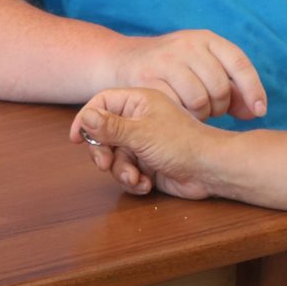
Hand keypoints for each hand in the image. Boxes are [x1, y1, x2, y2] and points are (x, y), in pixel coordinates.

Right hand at [73, 88, 223, 198]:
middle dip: (102, 152)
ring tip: (135, 176)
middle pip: (102, 134)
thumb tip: (85, 117)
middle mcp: (138, 120)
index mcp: (138, 102)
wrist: (210, 170)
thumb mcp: (141, 133)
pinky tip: (146, 183)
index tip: (76, 138)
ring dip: (120, 170)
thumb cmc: (181, 143)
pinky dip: (133, 179)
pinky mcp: (147, 163)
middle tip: (104, 164)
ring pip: (113, 157)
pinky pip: (126, 171)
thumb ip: (110, 127)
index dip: (86, 119)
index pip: (101, 103)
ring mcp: (142, 143)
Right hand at [113, 30, 266, 120]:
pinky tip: (175, 114)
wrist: (119, 60)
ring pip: (199, 100)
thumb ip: (231, 90)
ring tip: (192, 113)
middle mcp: (187, 45)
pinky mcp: (146, 77)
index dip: (253, 89)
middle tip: (209, 111)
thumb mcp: (201, 69)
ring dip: (200, 115)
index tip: (260, 112)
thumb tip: (256, 111)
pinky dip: (180, 116)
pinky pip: (176, 106)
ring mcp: (166, 60)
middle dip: (220, 107)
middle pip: (220, 87)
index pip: (239, 63)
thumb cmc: (169, 70)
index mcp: (206, 39)